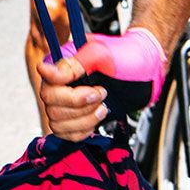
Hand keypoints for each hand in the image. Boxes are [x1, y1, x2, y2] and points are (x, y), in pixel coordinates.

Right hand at [37, 28, 166, 140]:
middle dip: (80, 105)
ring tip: (103, 107)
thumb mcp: (100, 54)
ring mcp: (66, 103)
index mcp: (61, 65)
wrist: (145, 70)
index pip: (47, 82)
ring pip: (57, 122)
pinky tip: (96, 118)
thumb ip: (73, 63)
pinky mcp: (75, 119)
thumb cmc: (125, 56)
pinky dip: (83, 131)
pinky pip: (66, 134)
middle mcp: (59, 84)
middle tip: (101, 94)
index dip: (67, 91)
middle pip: (51, 105)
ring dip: (84, 119)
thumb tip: (43, 70)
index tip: (94, 88)